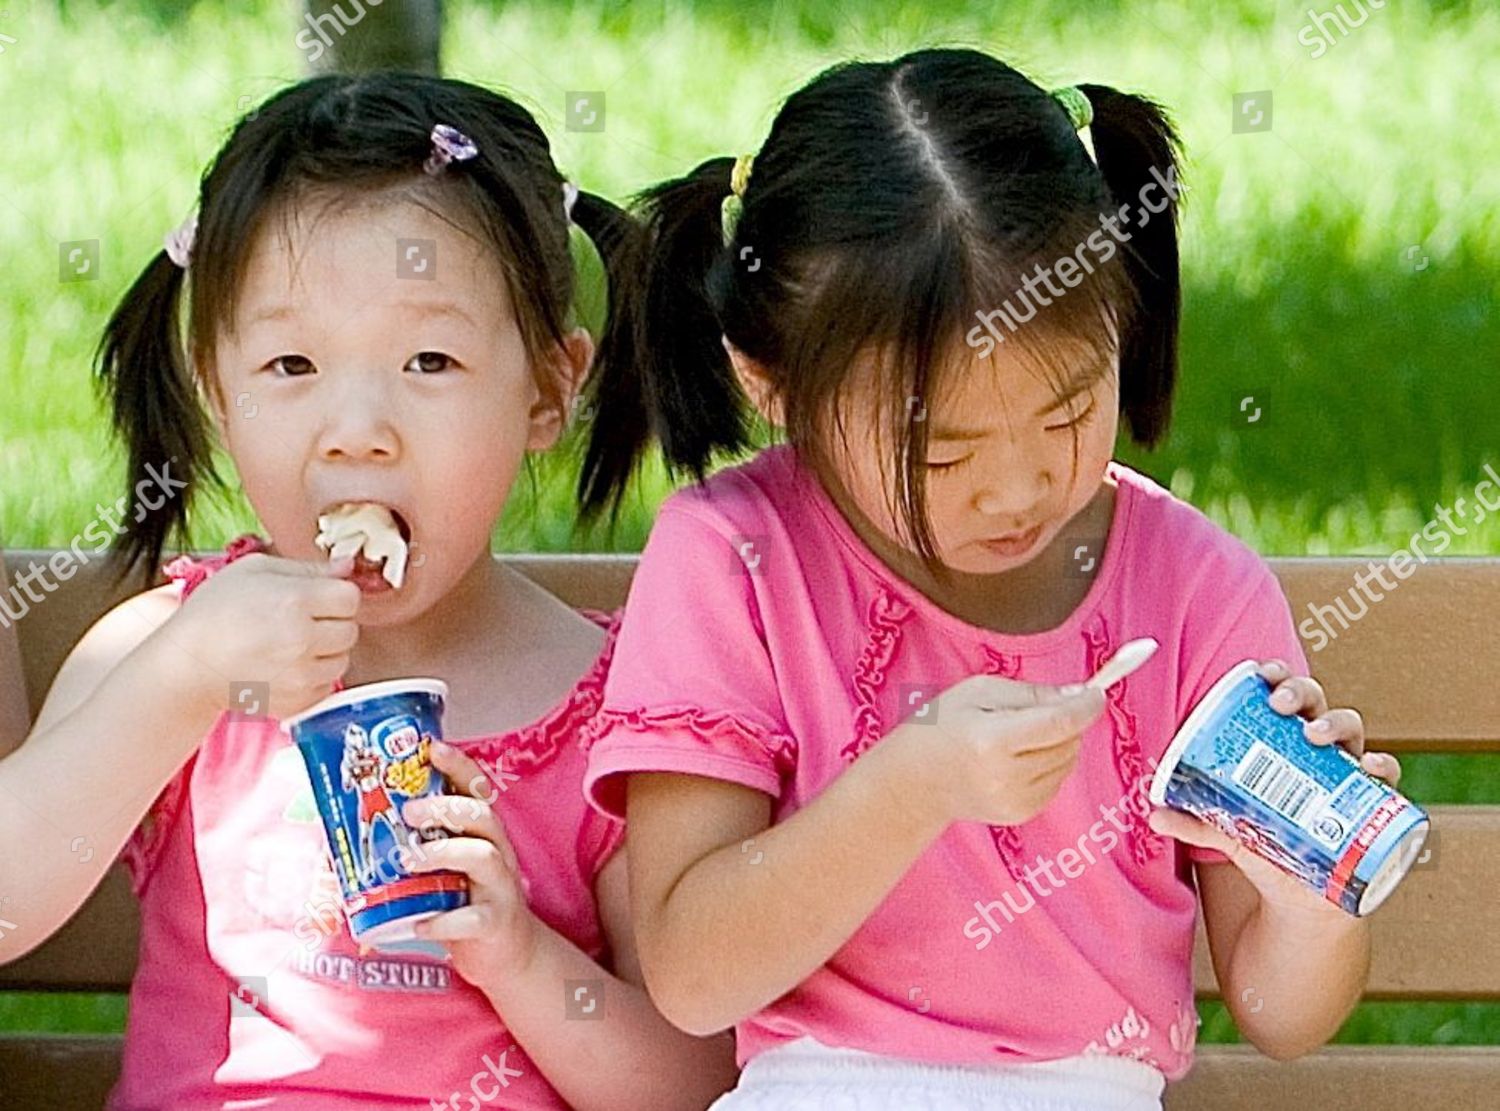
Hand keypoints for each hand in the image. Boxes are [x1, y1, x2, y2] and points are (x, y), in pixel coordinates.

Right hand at [152, 552, 360, 720]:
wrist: (187, 665)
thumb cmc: (215, 611)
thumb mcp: (254, 570)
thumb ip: (308, 568)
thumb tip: (348, 566)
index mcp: (294, 601)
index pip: (350, 597)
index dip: (335, 595)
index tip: (317, 598)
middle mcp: (302, 641)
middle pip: (350, 629)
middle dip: (332, 622)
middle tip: (299, 621)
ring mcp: (301, 676)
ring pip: (343, 659)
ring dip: (326, 651)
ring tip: (290, 644)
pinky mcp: (297, 703)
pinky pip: (328, 685)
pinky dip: (314, 677)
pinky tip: (286, 666)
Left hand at [403, 740, 539, 989]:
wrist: (508, 954)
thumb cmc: (465, 904)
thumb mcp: (442, 872)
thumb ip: (410, 853)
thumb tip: (338, 845)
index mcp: (483, 834)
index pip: (477, 790)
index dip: (459, 766)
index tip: (433, 748)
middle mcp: (498, 853)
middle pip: (482, 816)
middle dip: (445, 807)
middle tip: (409, 812)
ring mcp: (500, 887)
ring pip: (483, 856)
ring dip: (443, 853)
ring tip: (407, 861)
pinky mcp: (496, 923)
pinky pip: (474, 918)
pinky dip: (444, 921)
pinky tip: (420, 924)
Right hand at [891, 675, 1106, 826]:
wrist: (913, 782)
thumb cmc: (940, 727)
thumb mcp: (978, 691)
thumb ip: (1030, 693)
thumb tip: (1078, 695)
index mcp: (993, 740)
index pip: (1060, 723)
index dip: (1086, 706)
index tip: (1097, 693)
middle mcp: (1007, 776)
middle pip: (1068, 742)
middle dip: (1067, 721)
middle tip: (1038, 710)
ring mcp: (1015, 801)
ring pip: (1068, 763)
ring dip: (1058, 743)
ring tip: (1021, 736)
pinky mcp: (1020, 814)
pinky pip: (1057, 782)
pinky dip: (1049, 765)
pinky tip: (1017, 759)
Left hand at [1148, 660, 1401, 919]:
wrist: (1300, 903)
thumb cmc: (1267, 849)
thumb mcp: (1229, 831)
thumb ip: (1194, 820)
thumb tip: (1154, 811)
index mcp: (1285, 747)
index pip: (1284, 699)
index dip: (1276, 678)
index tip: (1258, 672)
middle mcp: (1320, 754)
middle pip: (1317, 705)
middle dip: (1301, 693)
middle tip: (1278, 704)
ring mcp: (1347, 777)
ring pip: (1352, 733)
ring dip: (1336, 724)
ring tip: (1313, 734)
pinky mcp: (1371, 806)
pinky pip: (1386, 780)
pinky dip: (1382, 766)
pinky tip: (1370, 766)